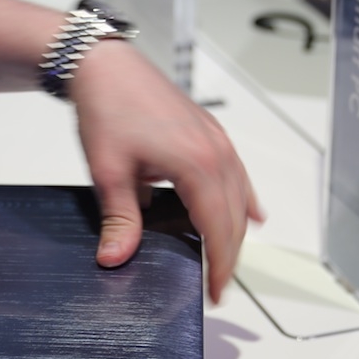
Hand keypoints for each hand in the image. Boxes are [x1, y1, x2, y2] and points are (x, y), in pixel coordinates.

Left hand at [68, 41, 263, 303]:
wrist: (106, 66)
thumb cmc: (108, 108)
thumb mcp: (109, 172)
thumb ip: (119, 219)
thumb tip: (116, 257)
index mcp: (197, 164)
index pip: (218, 229)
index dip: (218, 265)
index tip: (215, 292)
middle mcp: (216, 153)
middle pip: (234, 219)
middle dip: (228, 256)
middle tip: (217, 287)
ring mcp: (217, 141)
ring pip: (239, 198)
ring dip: (235, 231)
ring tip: (225, 261)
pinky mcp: (210, 133)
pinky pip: (237, 175)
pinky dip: (243, 199)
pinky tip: (252, 216)